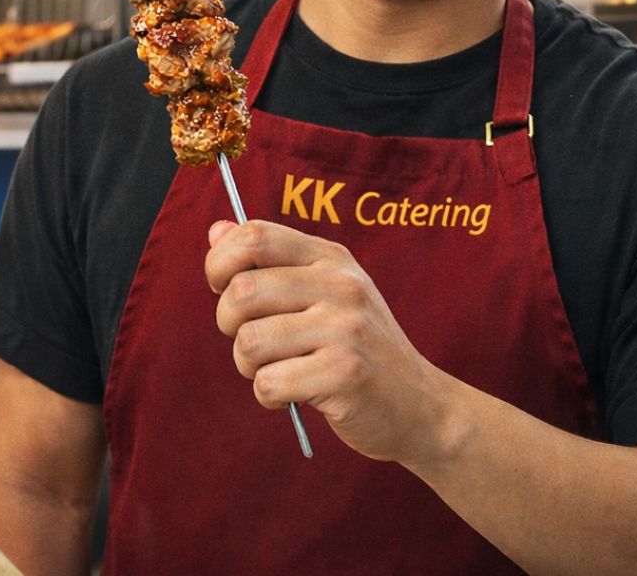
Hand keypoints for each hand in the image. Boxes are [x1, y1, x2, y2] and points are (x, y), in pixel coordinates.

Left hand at [205, 219, 456, 465]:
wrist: (420, 406)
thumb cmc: (357, 347)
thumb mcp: (322, 292)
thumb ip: (269, 261)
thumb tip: (217, 230)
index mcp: (330, 258)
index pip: (254, 236)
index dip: (219, 262)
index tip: (222, 288)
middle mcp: (340, 286)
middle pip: (241, 291)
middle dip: (228, 323)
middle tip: (254, 341)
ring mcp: (346, 330)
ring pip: (249, 341)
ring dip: (249, 366)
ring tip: (280, 369)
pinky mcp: (345, 375)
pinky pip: (268, 383)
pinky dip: (269, 396)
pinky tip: (296, 394)